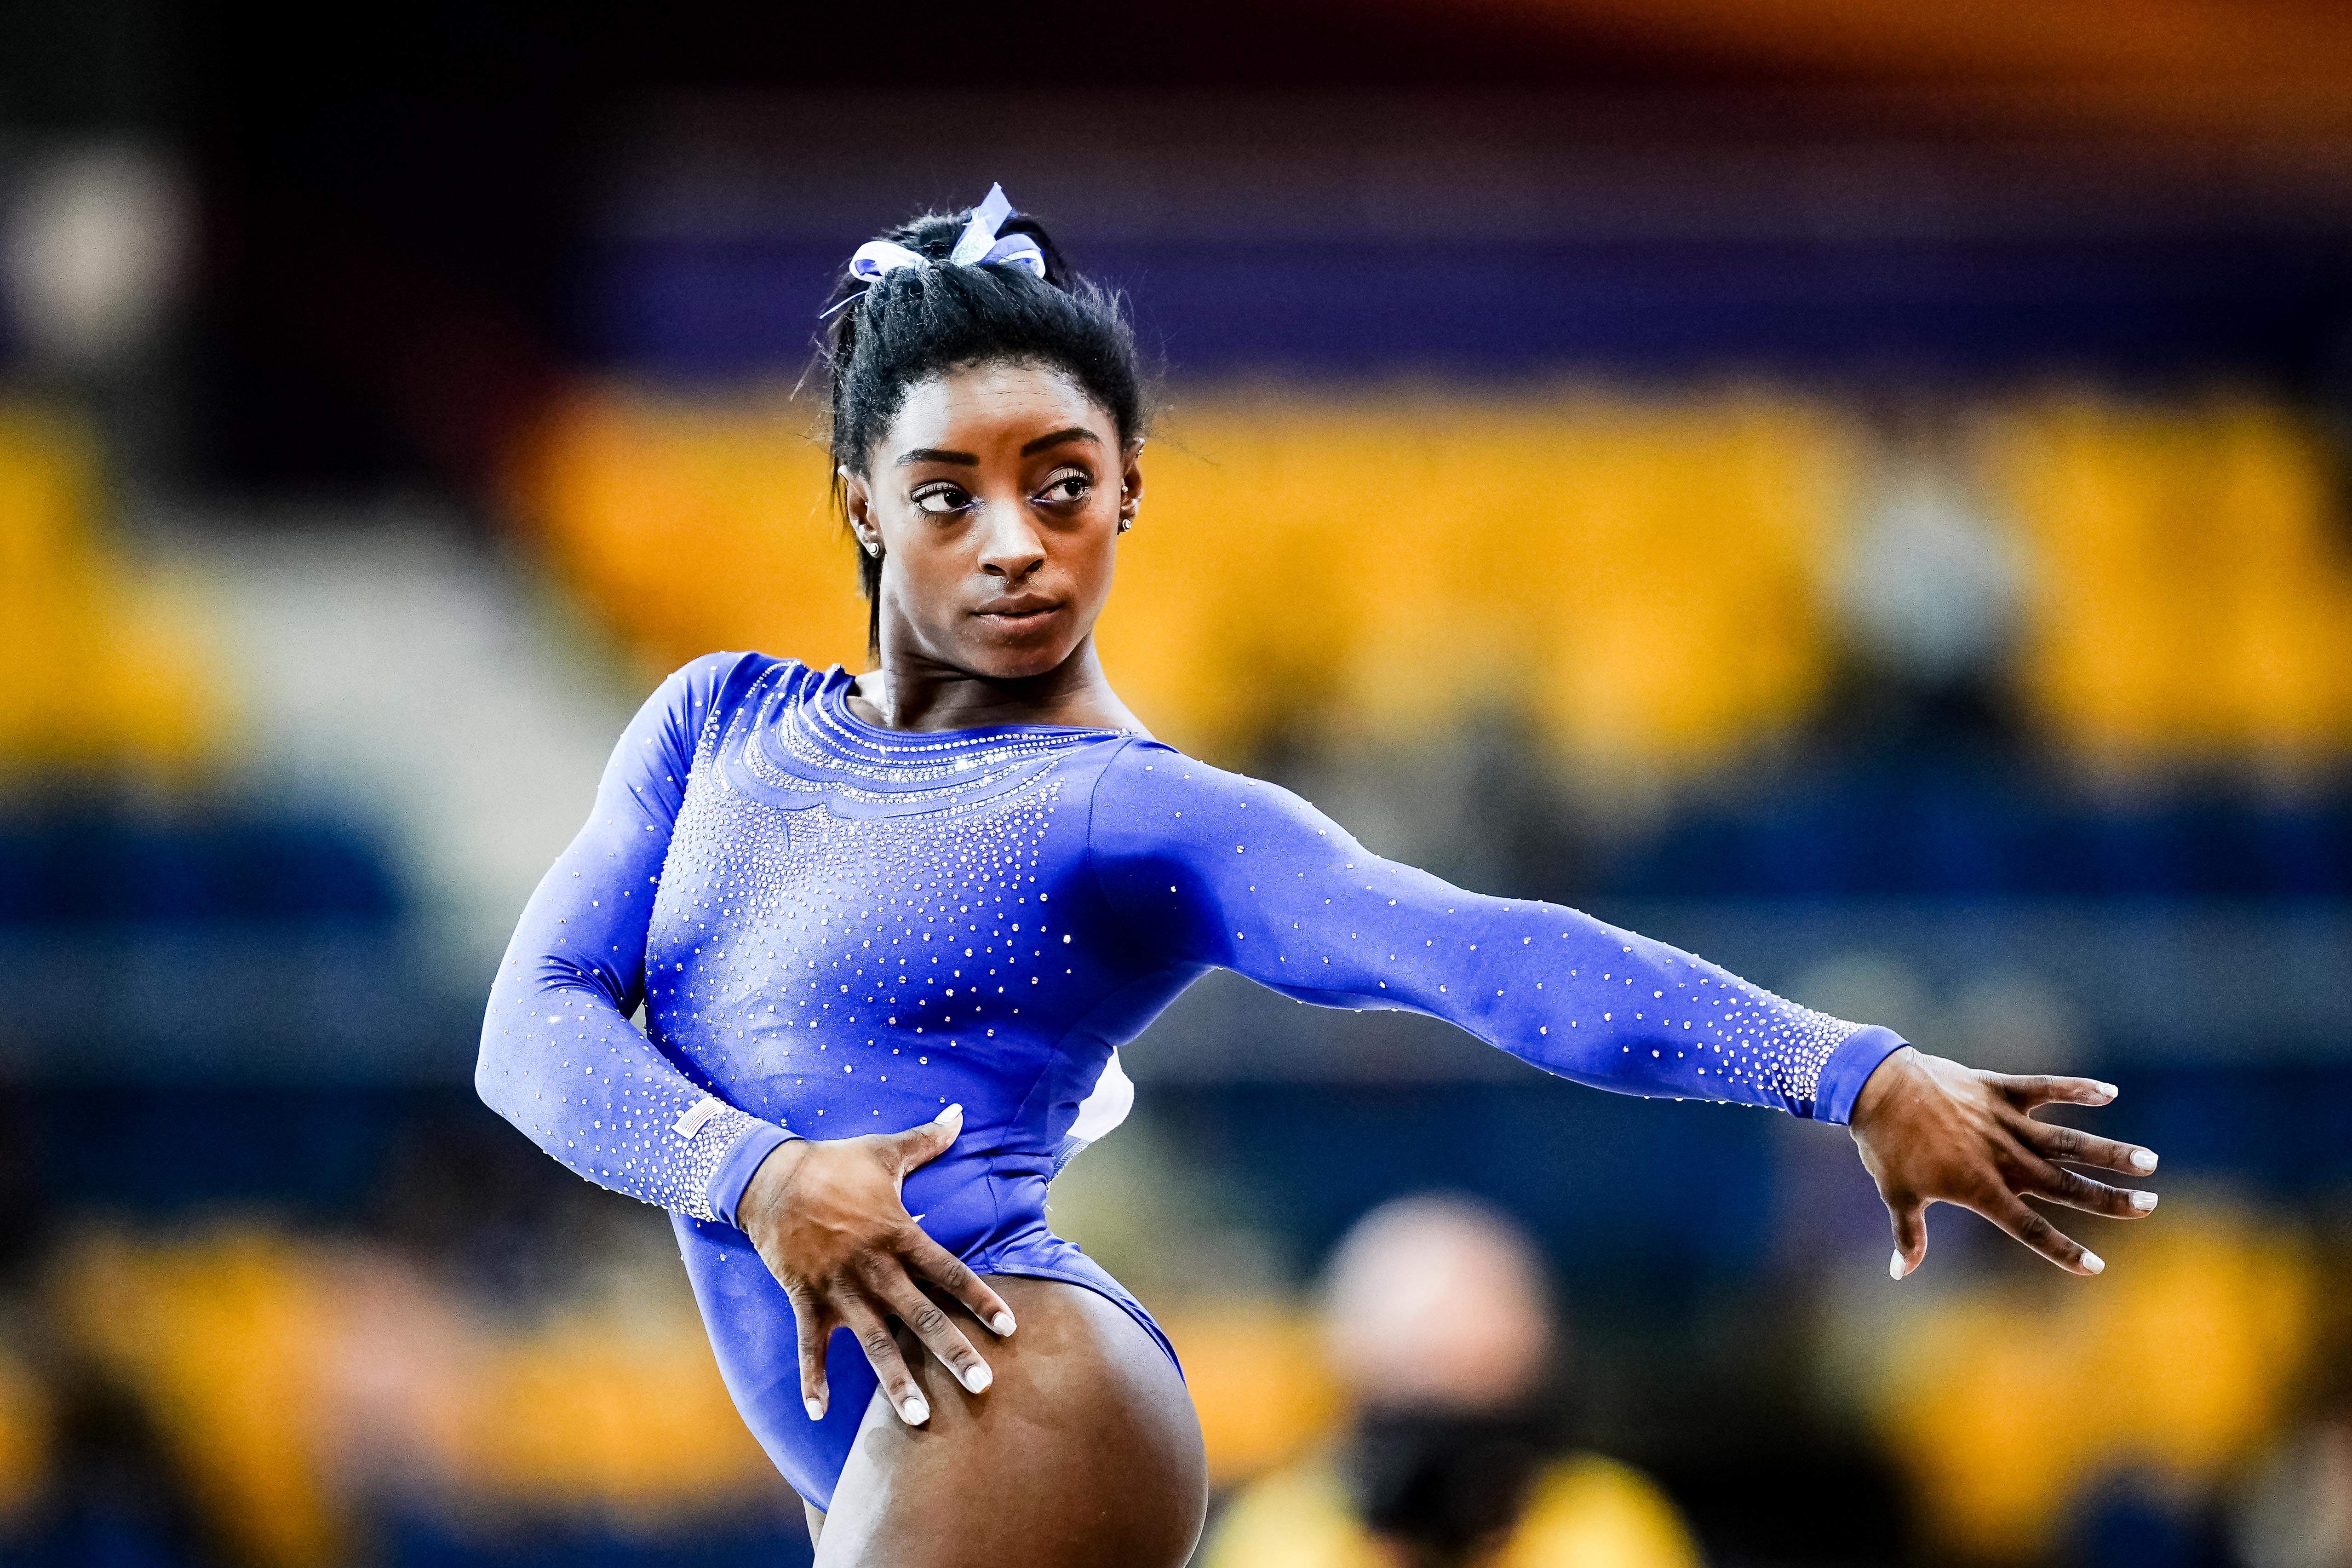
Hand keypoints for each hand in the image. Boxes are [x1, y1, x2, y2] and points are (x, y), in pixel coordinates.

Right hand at [734, 1103, 1016, 1425]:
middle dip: (953, 1352)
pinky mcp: (806, 1301)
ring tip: (921, 1419)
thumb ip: (927, 1140)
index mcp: (899, 1235)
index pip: (950, 1272)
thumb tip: (960, 1113)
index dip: (981, 1300)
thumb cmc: (834, 1165)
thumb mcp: (884, 1151)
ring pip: (875, 1343)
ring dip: (897, 1382)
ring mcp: (839, 1289)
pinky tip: (818, 1413)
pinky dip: (813, 1380)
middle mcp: (875, 1269)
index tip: (1010, 1328)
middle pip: (922, 1316)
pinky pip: (809, 1347)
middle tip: (984, 1386)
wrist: (770, 1178)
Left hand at [1848, 1047, 2160, 1278]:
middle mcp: (2002, 1158)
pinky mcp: (1999, 1089)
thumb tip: (1900, 1273)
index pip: (2029, 1228)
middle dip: (2110, 1199)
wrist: (1876, 1088)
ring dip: (2109, 1152)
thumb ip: (1909, 1235)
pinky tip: (2109, 1092)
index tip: (2096, 1267)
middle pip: (2066, 1185)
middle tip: (2151, 1205)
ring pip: (2068, 1141)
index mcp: (1979, 1189)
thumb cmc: (1885, 1145)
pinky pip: (2045, 1088)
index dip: (2062, 1250)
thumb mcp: (1896, 1194)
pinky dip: (2076, 1089)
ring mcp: (2004, 1122)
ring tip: (2148, 1161)